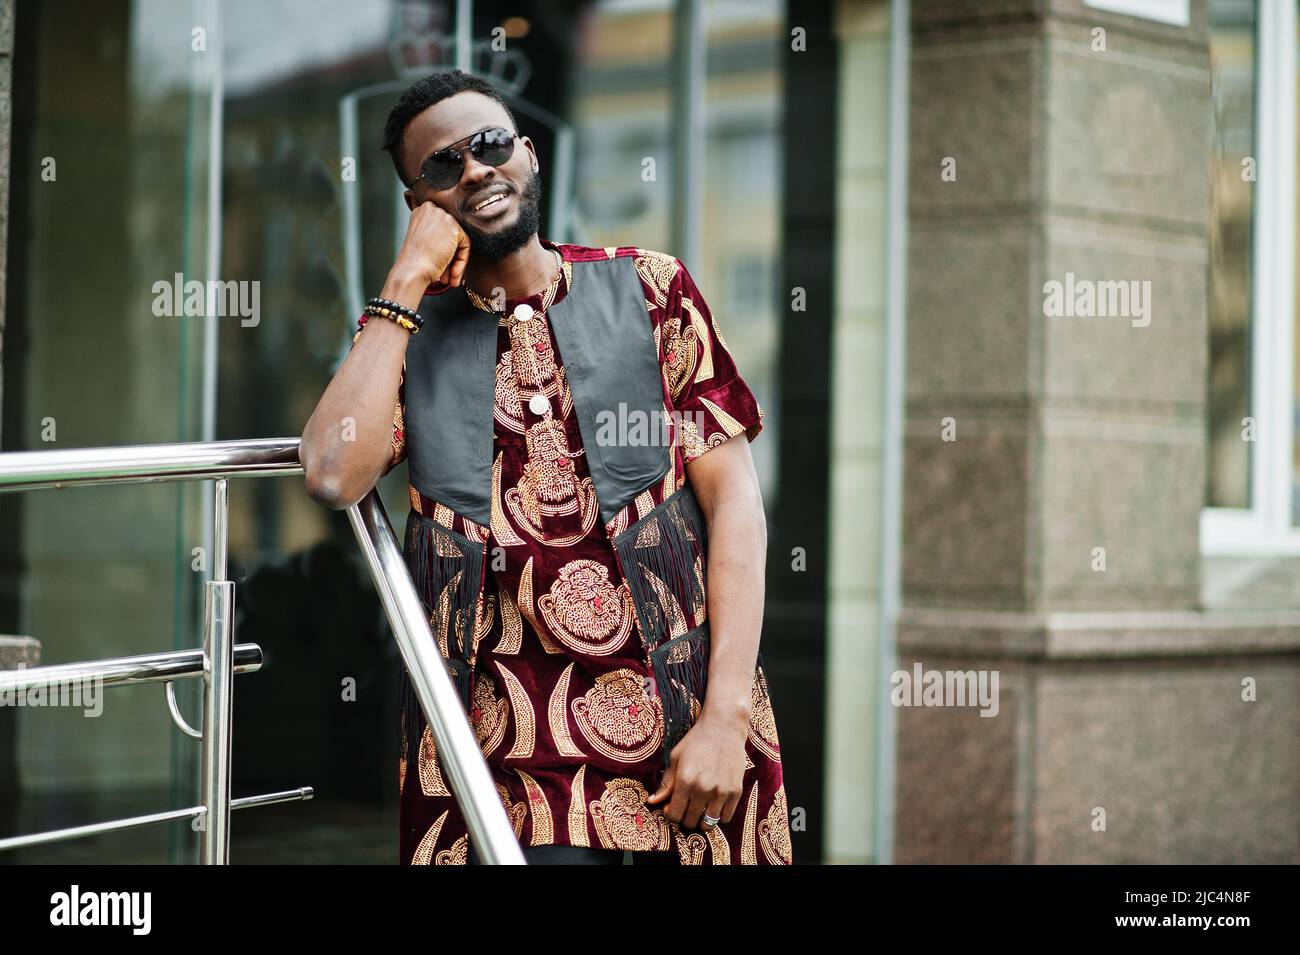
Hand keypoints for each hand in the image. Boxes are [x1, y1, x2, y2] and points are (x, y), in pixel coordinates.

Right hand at [386, 201, 470, 299]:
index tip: (440, 265)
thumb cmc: (413, 262)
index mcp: (421, 211)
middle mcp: (431, 209)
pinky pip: (465, 245)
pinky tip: (452, 274)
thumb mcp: (422, 241)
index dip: (442, 249)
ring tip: (448, 278)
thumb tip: (454, 243)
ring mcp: (442, 215)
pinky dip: (461, 261)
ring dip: (454, 262)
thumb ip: (436, 235)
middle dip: (449, 257)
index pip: (441, 228)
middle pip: (449, 233)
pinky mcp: (453, 226)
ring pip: (458, 240)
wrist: (412, 270)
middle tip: (446, 276)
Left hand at [645, 712, 748, 830]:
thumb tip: (651, 802)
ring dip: (701, 821)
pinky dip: (718, 816)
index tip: (673, 807)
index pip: (674, 814)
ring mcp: (721, 792)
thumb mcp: (676, 758)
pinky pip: (726, 818)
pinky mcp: (736, 791)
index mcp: (684, 781)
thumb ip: (665, 783)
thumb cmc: (696, 741)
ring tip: (700, 809)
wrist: (724, 727)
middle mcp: (702, 789)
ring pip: (708, 824)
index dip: (671, 814)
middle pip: (690, 821)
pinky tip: (714, 805)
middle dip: (685, 818)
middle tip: (686, 807)